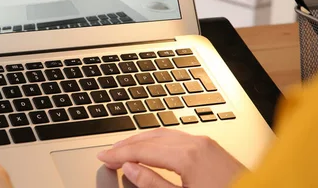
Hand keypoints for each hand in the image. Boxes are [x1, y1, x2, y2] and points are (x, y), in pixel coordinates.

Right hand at [97, 129, 245, 187]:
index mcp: (187, 156)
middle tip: (109, 154)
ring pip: (163, 134)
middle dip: (127, 145)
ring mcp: (206, 143)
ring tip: (125, 150)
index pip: (142, 150)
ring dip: (141, 141)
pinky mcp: (212, 147)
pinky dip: (158, 141)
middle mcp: (196, 143)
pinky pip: (177, 137)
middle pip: (151, 137)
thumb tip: (130, 168)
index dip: (119, 154)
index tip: (104, 158)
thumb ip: (153, 183)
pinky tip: (152, 148)